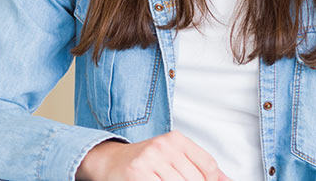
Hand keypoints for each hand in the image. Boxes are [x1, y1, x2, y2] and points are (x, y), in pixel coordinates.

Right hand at [76, 131, 233, 180]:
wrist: (107, 162)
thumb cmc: (143, 162)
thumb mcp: (172, 157)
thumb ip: (200, 168)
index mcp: (174, 139)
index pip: (208, 166)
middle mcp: (162, 147)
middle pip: (196, 180)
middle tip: (172, 180)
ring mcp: (149, 161)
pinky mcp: (138, 175)